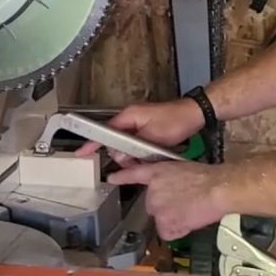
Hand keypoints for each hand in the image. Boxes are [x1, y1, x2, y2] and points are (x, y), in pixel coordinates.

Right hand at [76, 98, 204, 165]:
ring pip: (126, 145)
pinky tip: (150, 156)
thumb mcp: (153, 136)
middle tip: (135, 161)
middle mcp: (130, 119)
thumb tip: (119, 156)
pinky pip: (136, 144)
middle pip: (115, 142)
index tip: (82, 152)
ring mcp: (138, 124)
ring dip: (133, 155)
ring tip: (148, 157)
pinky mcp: (146, 129)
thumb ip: (133, 147)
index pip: (104, 131)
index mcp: (128, 116)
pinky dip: (140, 152)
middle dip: (122, 155)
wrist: (194, 114)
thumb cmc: (177, 120)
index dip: (92, 143)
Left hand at [108, 160, 230, 240]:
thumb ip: (171, 179)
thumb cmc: (208, 178)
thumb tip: (173, 189)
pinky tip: (189, 221)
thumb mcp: (184, 169)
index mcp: (157, 173)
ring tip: (190, 211)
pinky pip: (167, 232)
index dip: (121, 177)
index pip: (134, 174)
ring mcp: (156, 207)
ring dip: (173, 218)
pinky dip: (177, 230)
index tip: (112, 178)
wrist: (217, 189)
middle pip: (152, 204)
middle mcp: (152, 190)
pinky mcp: (164, 222)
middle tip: (185, 203)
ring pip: (161, 219)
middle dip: (166, 206)